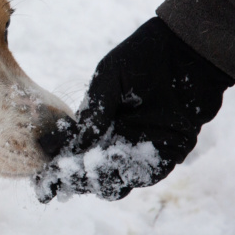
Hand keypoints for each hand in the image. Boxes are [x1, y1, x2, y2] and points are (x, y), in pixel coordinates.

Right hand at [35, 18, 234, 201]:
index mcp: (98, 124)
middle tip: (72, 174)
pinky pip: (149, 174)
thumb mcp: (110, 77)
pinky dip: (135, 175)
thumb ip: (94, 109)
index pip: (72, 154)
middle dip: (79, 181)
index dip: (58, 173)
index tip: (45, 185)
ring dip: (104, 181)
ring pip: (118, 182)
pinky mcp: (169, 152)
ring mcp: (142, 148)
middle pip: (92, 176)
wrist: (189, 49)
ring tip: (97, 168)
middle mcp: (117, 140)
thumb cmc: (145, 55)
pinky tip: (124, 165)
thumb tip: (75, 145)